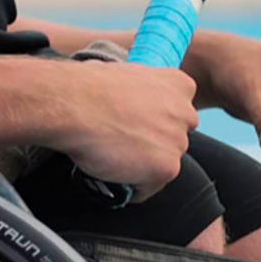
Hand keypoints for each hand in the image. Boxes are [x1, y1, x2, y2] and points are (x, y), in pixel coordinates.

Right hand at [48, 61, 197, 197]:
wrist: (75, 105)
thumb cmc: (89, 87)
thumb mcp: (128, 74)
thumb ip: (144, 91)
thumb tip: (131, 101)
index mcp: (179, 85)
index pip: (178, 110)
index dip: (155, 120)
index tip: (138, 124)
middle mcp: (185, 113)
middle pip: (174, 138)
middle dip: (154, 143)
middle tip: (125, 142)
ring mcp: (178, 142)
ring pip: (163, 163)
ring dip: (142, 165)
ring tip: (114, 158)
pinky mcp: (167, 167)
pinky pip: (150, 186)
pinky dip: (132, 186)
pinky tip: (113, 174)